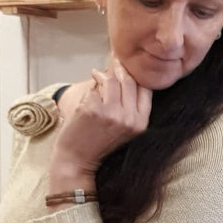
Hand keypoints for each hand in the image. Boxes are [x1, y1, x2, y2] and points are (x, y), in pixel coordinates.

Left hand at [48, 58, 151, 189]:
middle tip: (113, 60)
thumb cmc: (98, 143)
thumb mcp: (123, 128)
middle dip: (120, 68)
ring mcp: (112, 115)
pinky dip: (89, 88)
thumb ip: (129, 105)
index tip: (129, 64)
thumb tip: (126, 71)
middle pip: (129, 81)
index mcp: (141, 123)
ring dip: (102, 75)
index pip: (146, 89)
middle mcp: (129, 119)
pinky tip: (87, 93)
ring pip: (111, 81)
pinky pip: (93, 88)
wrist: (76, 161)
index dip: (137, 74)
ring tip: (96, 74)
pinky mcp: (93, 111)